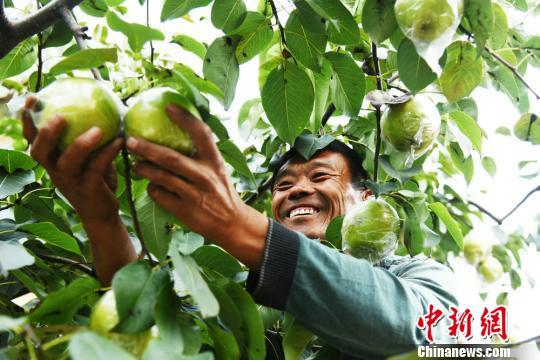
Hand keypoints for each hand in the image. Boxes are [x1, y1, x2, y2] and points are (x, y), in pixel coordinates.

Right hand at [21, 97, 122, 223]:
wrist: (102, 213)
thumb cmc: (95, 180)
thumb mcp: (88, 158)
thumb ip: (88, 138)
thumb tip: (101, 106)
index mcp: (52, 161)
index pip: (33, 140)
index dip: (28, 121)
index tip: (32, 99)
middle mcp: (55, 171)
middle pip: (40, 152)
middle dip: (46, 133)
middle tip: (59, 116)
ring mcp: (70, 182)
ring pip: (67, 163)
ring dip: (81, 145)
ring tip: (97, 129)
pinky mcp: (88, 190)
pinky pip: (96, 170)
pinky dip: (107, 154)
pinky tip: (119, 141)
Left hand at [126, 105, 267, 267]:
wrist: (232, 224)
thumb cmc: (222, 192)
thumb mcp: (218, 170)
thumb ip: (202, 154)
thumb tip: (179, 132)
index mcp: (215, 162)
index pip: (201, 134)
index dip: (185, 118)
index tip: (168, 106)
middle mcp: (205, 176)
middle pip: (170, 158)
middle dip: (147, 148)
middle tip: (130, 141)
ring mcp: (194, 195)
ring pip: (161, 178)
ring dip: (144, 169)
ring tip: (135, 164)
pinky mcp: (185, 211)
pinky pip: (160, 196)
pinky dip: (152, 189)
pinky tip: (151, 186)